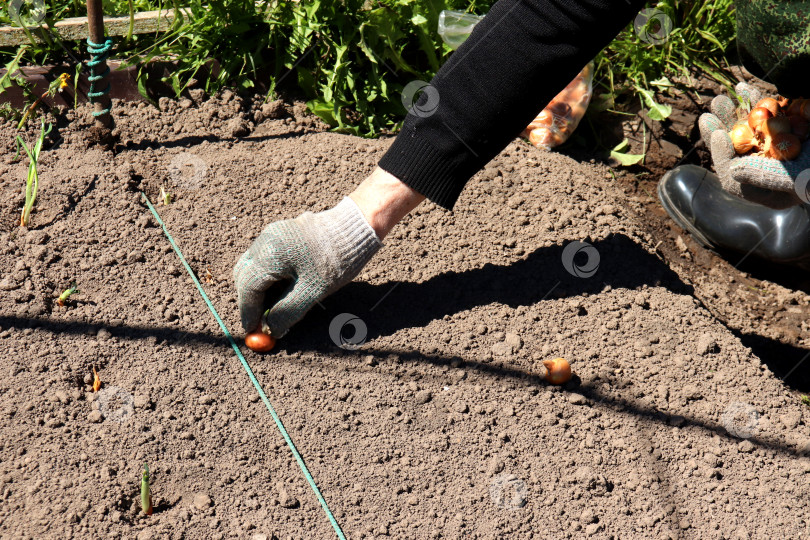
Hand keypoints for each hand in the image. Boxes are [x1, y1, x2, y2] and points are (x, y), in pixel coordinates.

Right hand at [233, 198, 381, 335]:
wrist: (357, 227)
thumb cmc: (336, 259)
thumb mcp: (312, 292)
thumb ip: (287, 312)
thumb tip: (270, 330)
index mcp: (269, 254)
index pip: (248, 288)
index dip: (248, 312)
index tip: (252, 330)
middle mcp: (265, 240)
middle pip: (244, 276)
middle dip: (251, 300)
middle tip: (261, 322)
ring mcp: (272, 234)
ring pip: (253, 266)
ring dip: (259, 288)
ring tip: (273, 308)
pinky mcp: (281, 233)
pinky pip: (264, 257)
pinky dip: (267, 276)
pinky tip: (282, 289)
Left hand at [698, 82, 809, 208]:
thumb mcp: (800, 179)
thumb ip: (767, 177)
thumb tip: (733, 170)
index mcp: (764, 187)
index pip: (732, 172)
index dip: (721, 153)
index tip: (717, 133)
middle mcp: (763, 167)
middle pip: (733, 149)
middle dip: (720, 129)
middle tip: (709, 112)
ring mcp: (771, 146)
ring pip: (743, 128)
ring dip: (731, 112)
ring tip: (720, 97)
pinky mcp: (783, 128)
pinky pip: (762, 114)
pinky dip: (753, 101)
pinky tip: (743, 88)